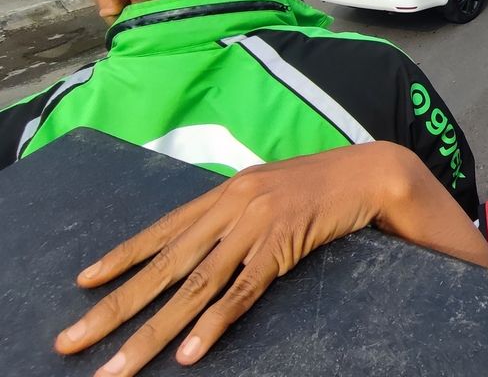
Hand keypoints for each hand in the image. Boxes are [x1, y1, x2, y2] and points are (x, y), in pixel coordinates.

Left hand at [55, 144, 487, 375]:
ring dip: (153, 332)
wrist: (374, 172)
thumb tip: (212, 240)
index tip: (83, 285)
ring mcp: (256, 225)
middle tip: (71, 344)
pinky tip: (190, 352)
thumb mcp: (272, 194)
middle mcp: (232, 205)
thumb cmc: (325, 184)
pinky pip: (244, 291)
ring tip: (118, 368)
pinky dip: (215, 323)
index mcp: (227, 191)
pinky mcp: (284, 245)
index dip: (123, 257)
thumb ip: (239, 213)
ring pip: (195, 286)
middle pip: (165, 266)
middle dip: (115, 309)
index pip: (163, 230)